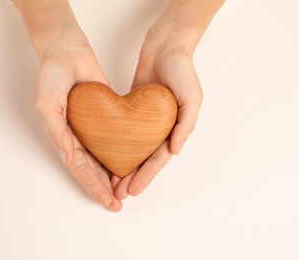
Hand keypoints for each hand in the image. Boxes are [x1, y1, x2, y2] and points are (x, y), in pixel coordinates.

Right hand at [34, 37, 121, 211]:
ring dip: (114, 175)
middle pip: (93, 168)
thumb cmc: (52, 75)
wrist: (69, 51)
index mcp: (63, 136)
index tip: (107, 201)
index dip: (92, 186)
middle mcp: (79, 135)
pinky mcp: (106, 115)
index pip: (80, 168)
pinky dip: (121, 152)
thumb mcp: (47, 103)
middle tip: (119, 204)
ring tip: (127, 190)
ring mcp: (93, 126)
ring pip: (104, 157)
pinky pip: (114, 138)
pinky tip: (132, 162)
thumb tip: (67, 158)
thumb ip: (56, 131)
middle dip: (105, 187)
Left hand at [112, 41, 202, 198]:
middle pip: (145, 158)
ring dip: (124, 165)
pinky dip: (117, 144)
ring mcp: (146, 120)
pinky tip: (106, 154)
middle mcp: (161, 127)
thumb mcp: (192, 97)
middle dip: (133, 177)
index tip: (133, 190)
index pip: (160, 158)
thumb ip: (186, 123)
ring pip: (134, 149)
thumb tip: (176, 149)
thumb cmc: (182, 70)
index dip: (147, 175)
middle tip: (118, 193)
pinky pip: (124, 130)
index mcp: (176, 128)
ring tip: (111, 181)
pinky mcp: (133, 109)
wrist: (166, 46)